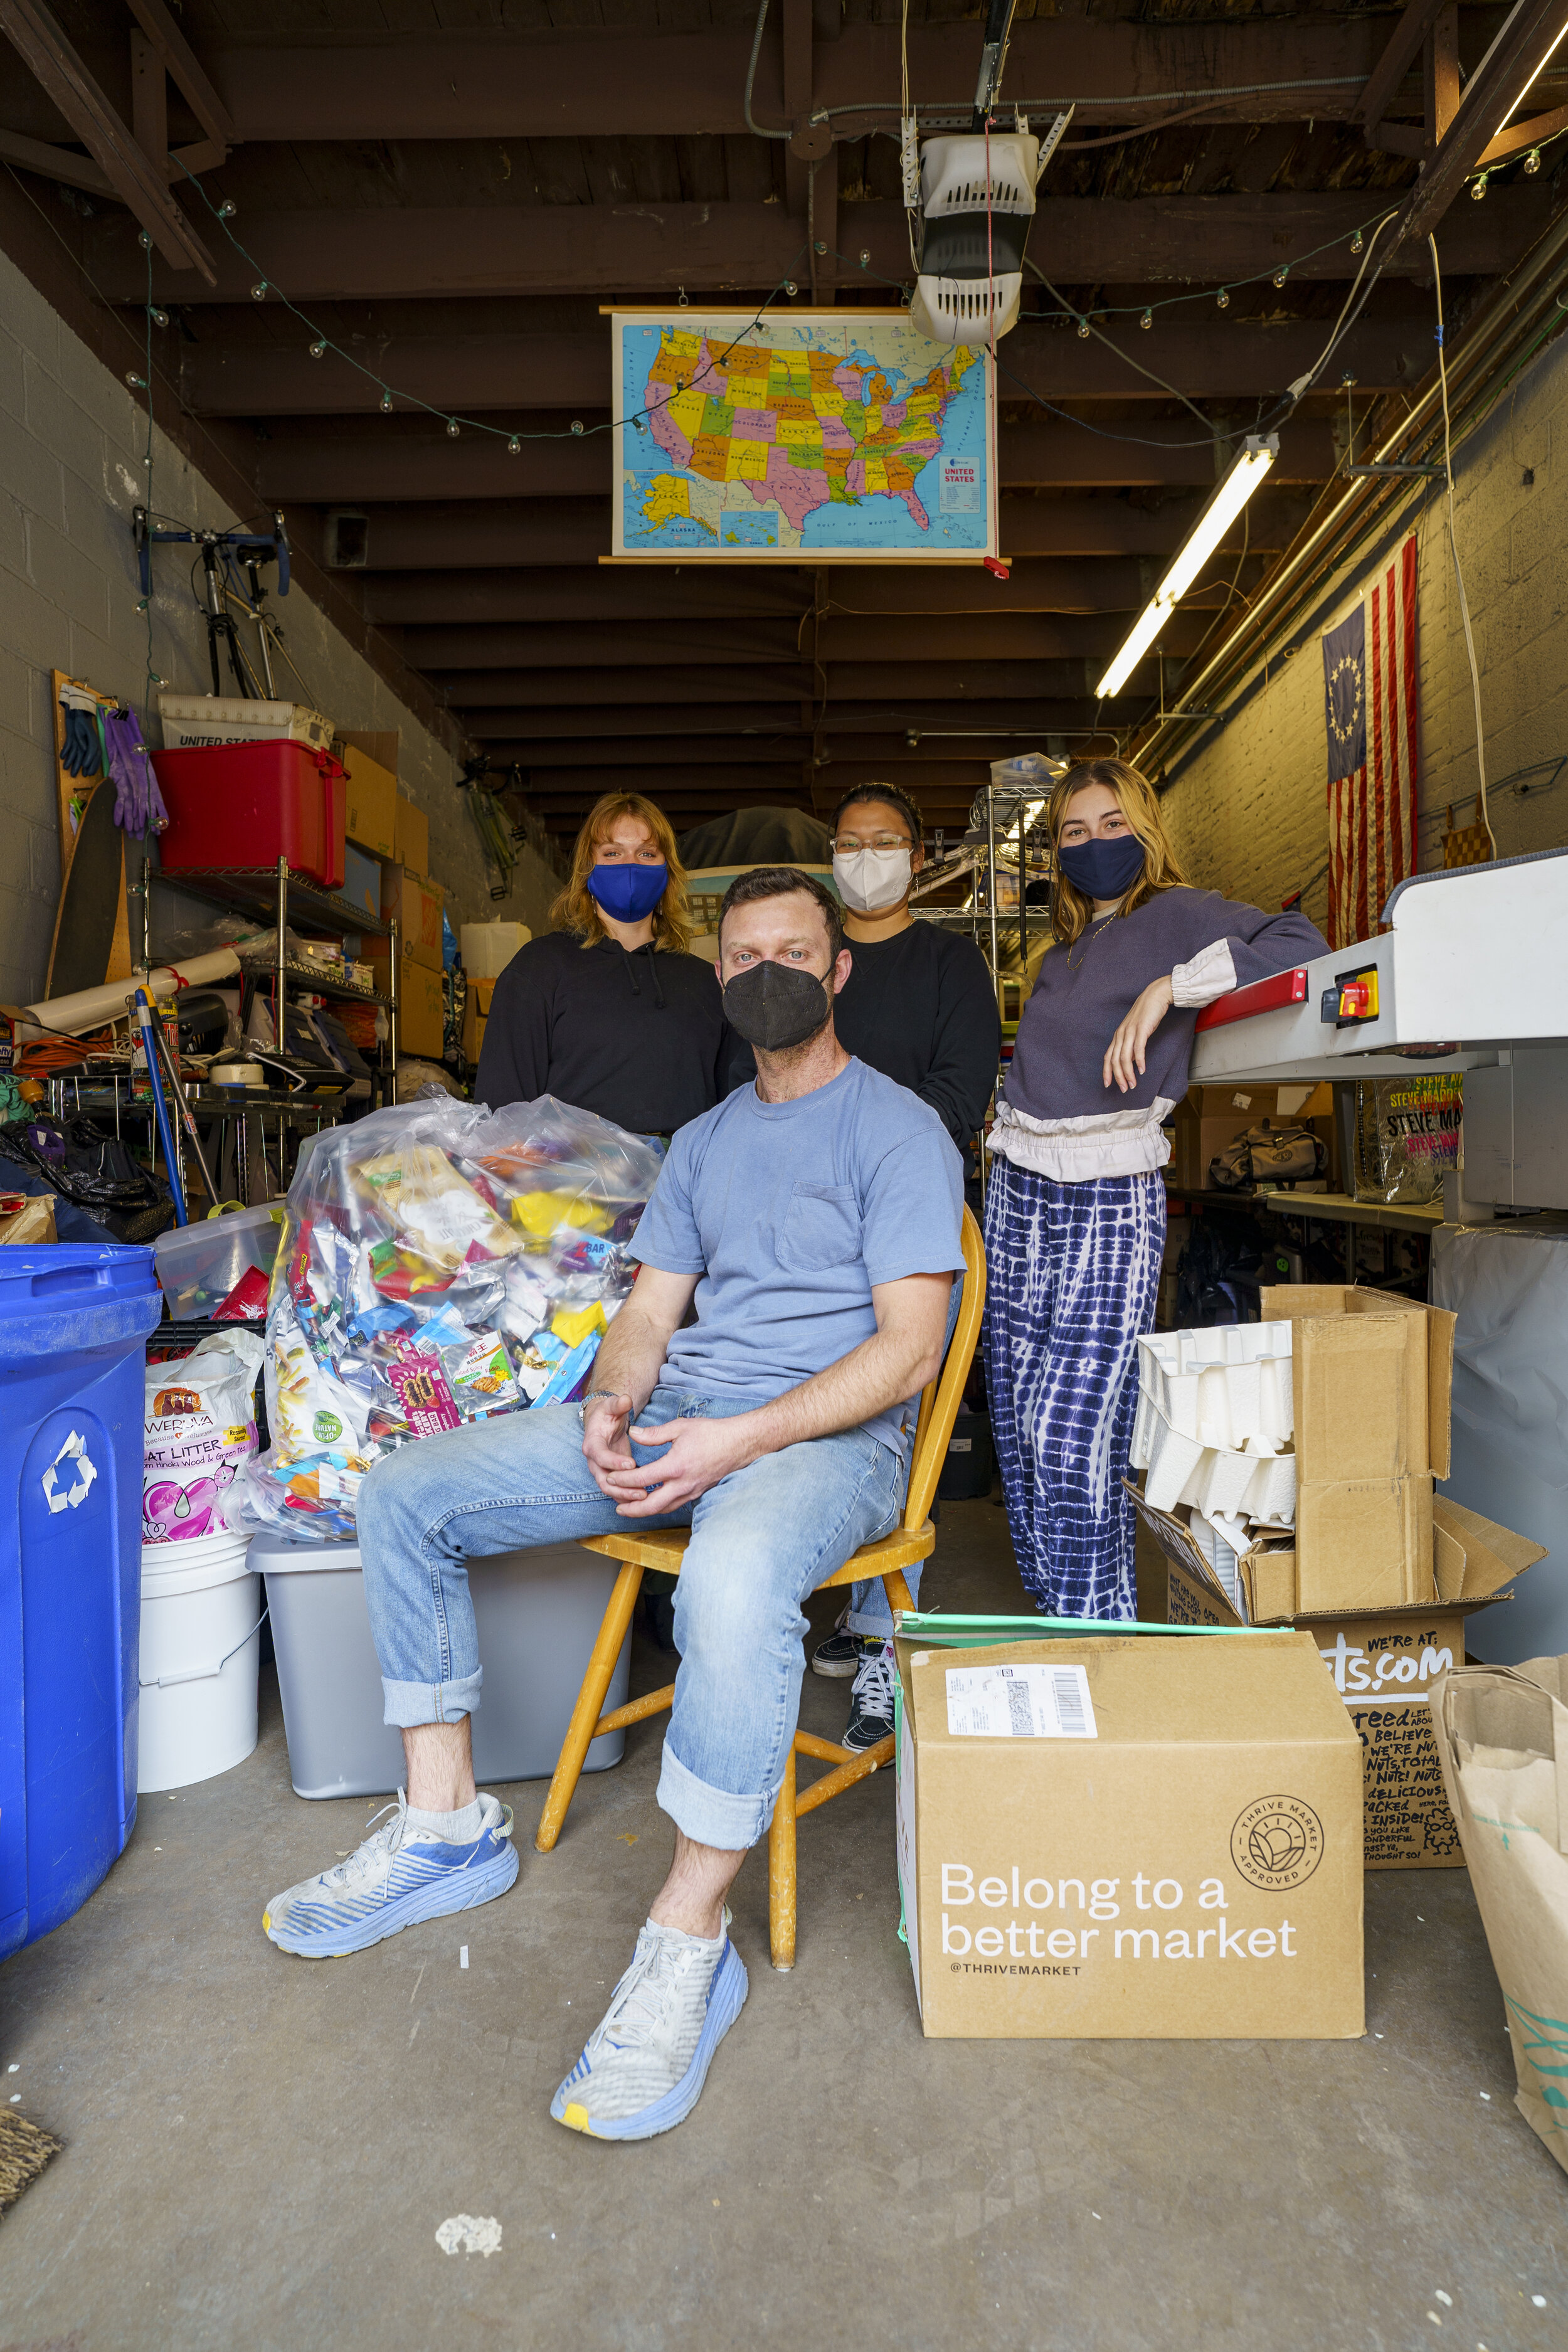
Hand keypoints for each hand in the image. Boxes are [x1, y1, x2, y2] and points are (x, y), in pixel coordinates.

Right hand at [582, 1393, 637, 1500]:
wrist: (604, 1424)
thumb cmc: (608, 1414)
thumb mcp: (612, 1406)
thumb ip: (618, 1403)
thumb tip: (625, 1399)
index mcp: (592, 1444)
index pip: (600, 1456)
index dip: (614, 1462)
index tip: (631, 1464)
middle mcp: (594, 1461)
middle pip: (603, 1480)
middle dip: (621, 1488)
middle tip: (641, 1491)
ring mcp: (601, 1470)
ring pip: (609, 1489)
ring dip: (625, 1496)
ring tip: (644, 1497)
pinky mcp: (610, 1475)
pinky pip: (616, 1490)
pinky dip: (627, 1497)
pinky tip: (644, 1499)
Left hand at [613, 1414, 758, 1516]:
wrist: (740, 1443)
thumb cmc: (711, 1432)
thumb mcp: (680, 1427)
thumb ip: (654, 1433)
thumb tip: (633, 1433)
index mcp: (675, 1466)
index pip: (642, 1479)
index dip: (623, 1480)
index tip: (611, 1477)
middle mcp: (683, 1484)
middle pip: (651, 1506)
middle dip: (631, 1509)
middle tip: (616, 1508)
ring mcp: (691, 1491)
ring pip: (663, 1509)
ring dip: (644, 1511)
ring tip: (630, 1508)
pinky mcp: (698, 1493)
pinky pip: (675, 1505)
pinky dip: (660, 1506)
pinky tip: (653, 1502)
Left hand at [1103, 974, 1174, 1093]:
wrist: (1156, 995)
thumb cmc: (1147, 1014)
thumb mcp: (1137, 1031)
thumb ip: (1132, 1045)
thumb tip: (1132, 1060)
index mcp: (1118, 1035)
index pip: (1108, 1057)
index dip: (1107, 1071)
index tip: (1108, 1084)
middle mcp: (1121, 1034)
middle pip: (1115, 1060)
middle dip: (1118, 1077)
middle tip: (1124, 1089)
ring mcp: (1131, 1031)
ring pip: (1125, 1057)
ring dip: (1128, 1073)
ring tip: (1133, 1084)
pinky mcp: (1142, 1029)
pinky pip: (1138, 1048)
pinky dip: (1139, 1061)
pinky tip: (1142, 1070)